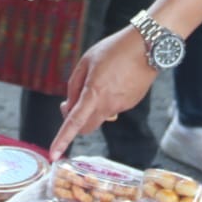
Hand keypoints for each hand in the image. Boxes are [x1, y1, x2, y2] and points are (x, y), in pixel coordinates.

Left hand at [51, 26, 156, 158]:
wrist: (148, 46)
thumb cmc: (114, 49)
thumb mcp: (86, 61)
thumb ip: (74, 85)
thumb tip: (70, 106)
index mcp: (94, 93)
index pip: (74, 122)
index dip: (62, 139)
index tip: (54, 155)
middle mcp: (108, 104)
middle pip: (86, 127)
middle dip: (75, 122)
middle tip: (70, 103)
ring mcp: (121, 106)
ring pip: (100, 116)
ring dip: (92, 108)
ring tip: (97, 81)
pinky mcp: (131, 103)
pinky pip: (113, 107)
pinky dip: (107, 99)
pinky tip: (114, 79)